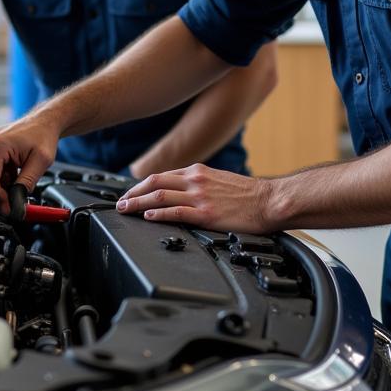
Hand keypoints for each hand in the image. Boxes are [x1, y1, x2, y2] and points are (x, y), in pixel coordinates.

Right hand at [0, 116, 60, 214]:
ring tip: (18, 175)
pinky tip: (13, 170)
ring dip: (1, 182)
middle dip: (1, 190)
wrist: (44, 122)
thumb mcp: (40, 163)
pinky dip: (0, 174)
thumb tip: (15, 202)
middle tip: (17, 195)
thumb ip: (26, 184)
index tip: (9, 206)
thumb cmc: (43, 135)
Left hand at [115, 163, 274, 233]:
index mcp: (198, 172)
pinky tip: (147, 218)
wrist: (270, 200)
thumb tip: (182, 192)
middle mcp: (196, 181)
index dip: (141, 184)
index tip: (130, 192)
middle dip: (133, 193)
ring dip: (138, 203)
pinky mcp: (206, 214)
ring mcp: (200, 197)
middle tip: (120, 202)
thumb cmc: (249, 194)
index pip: (162, 175)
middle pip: (154, 183)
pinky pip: (175, 213)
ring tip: (125, 210)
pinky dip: (158, 215)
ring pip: (160, 197)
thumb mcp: (219, 180)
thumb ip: (199, 184)